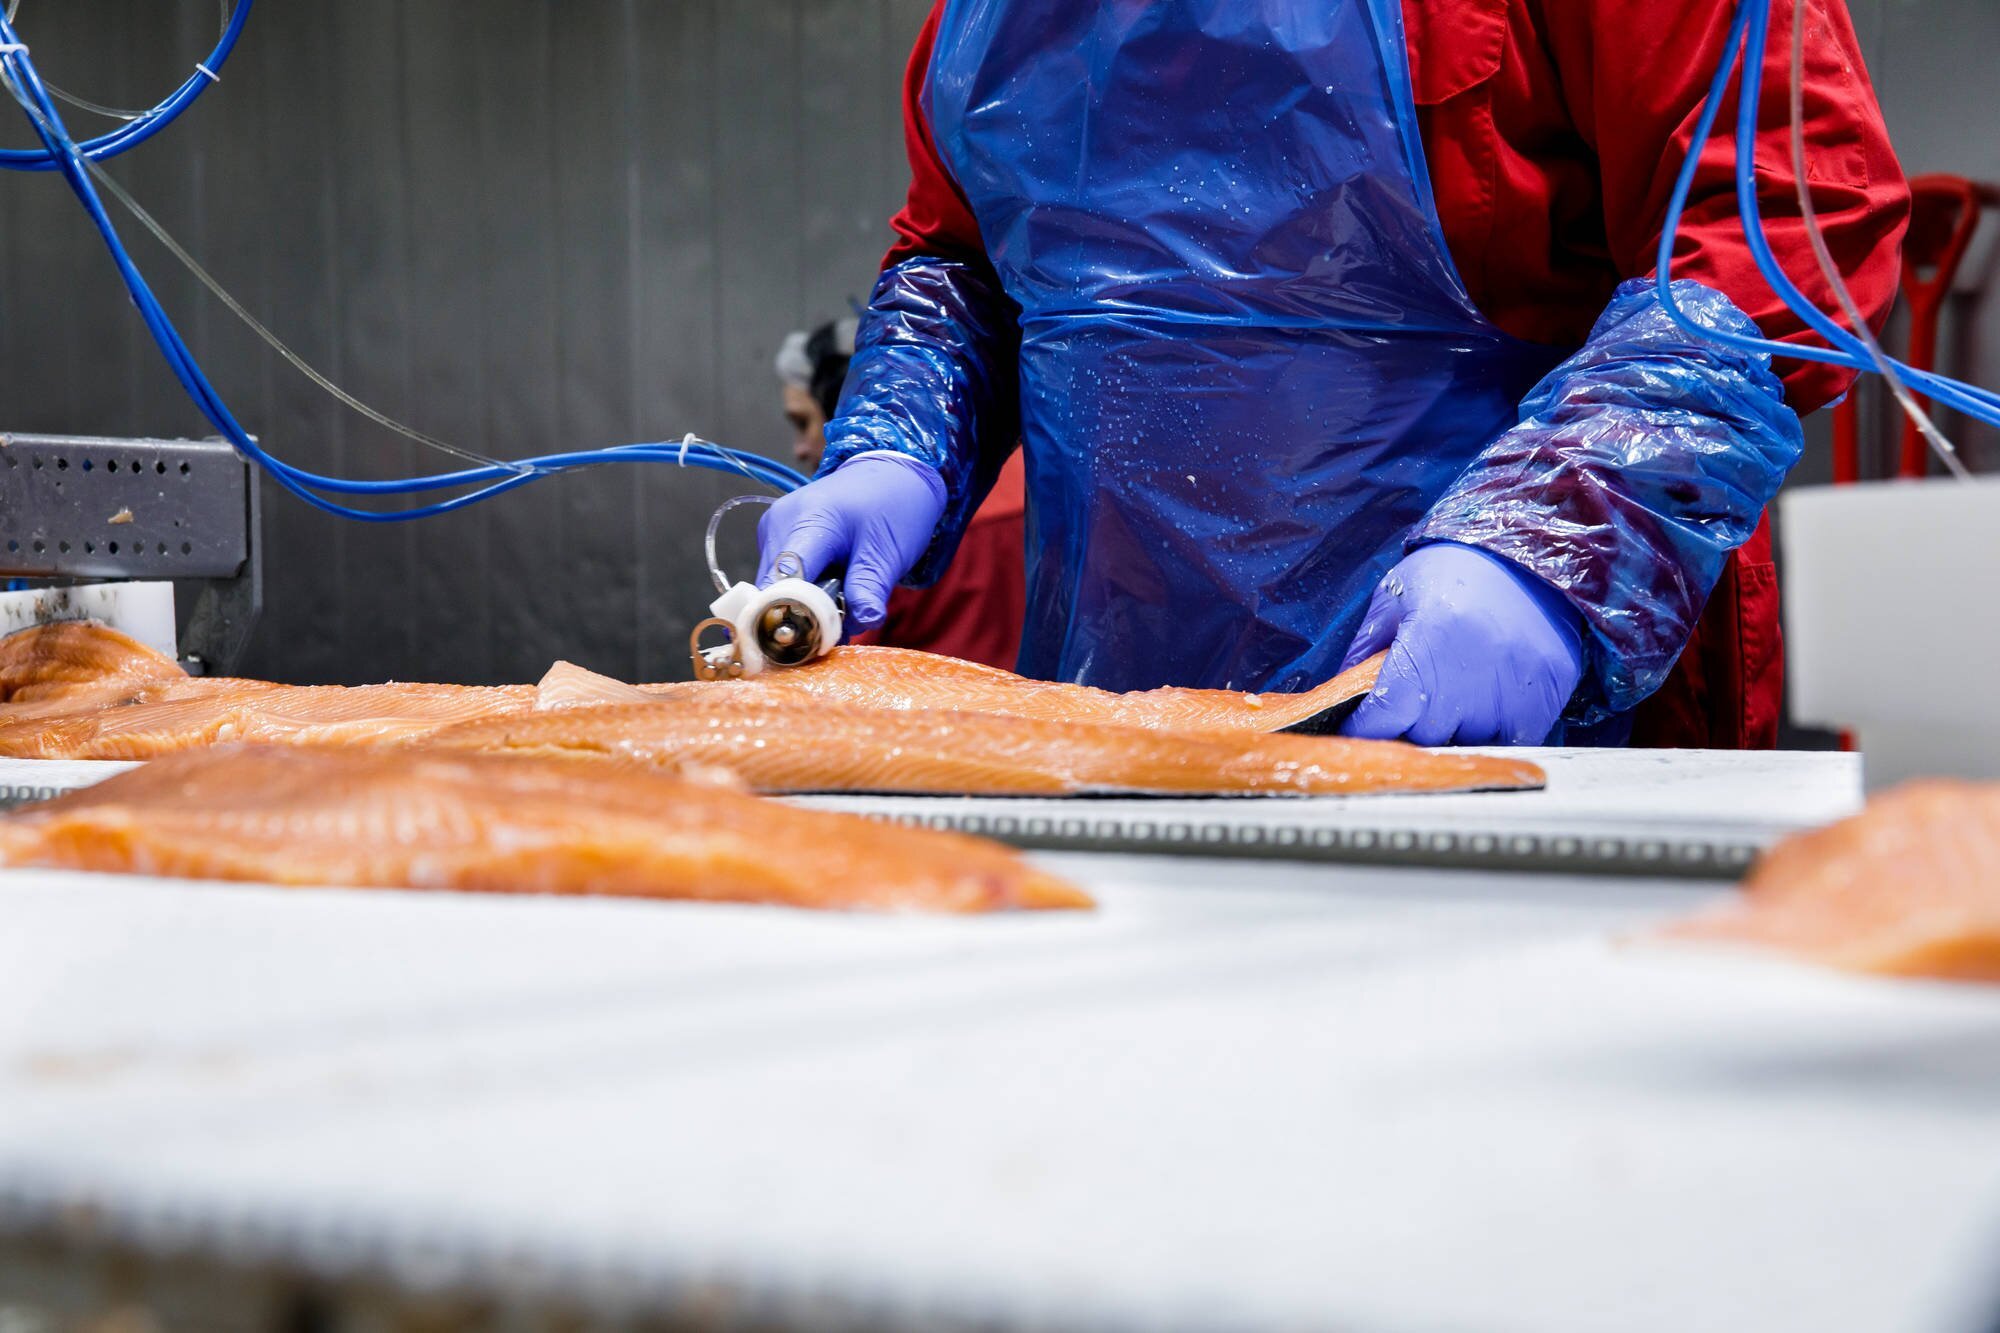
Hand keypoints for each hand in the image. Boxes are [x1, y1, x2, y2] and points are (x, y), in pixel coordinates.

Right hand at [756, 454, 946, 630]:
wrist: (890, 470)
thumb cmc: (893, 506)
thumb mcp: (889, 551)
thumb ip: (869, 589)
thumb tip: (859, 624)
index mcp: (809, 521)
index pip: (784, 580)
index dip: (792, 616)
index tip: (811, 643)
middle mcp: (781, 523)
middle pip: (773, 588)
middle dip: (802, 616)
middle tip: (838, 630)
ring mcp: (774, 528)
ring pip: (774, 586)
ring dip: (804, 606)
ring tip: (841, 601)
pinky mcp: (776, 535)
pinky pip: (779, 576)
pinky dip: (803, 591)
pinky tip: (831, 585)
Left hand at [1339, 543, 1584, 746]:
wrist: (1523, 549)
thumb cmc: (1451, 571)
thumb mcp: (1393, 600)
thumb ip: (1363, 652)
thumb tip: (1340, 700)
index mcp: (1427, 647)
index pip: (1383, 719)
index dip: (1365, 729)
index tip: (1359, 729)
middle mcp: (1470, 678)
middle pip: (1422, 738)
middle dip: (1407, 726)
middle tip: (1410, 700)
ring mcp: (1512, 694)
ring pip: (1465, 744)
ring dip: (1452, 730)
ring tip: (1453, 692)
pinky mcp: (1544, 701)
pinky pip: (1509, 741)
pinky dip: (1491, 731)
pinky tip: (1485, 702)